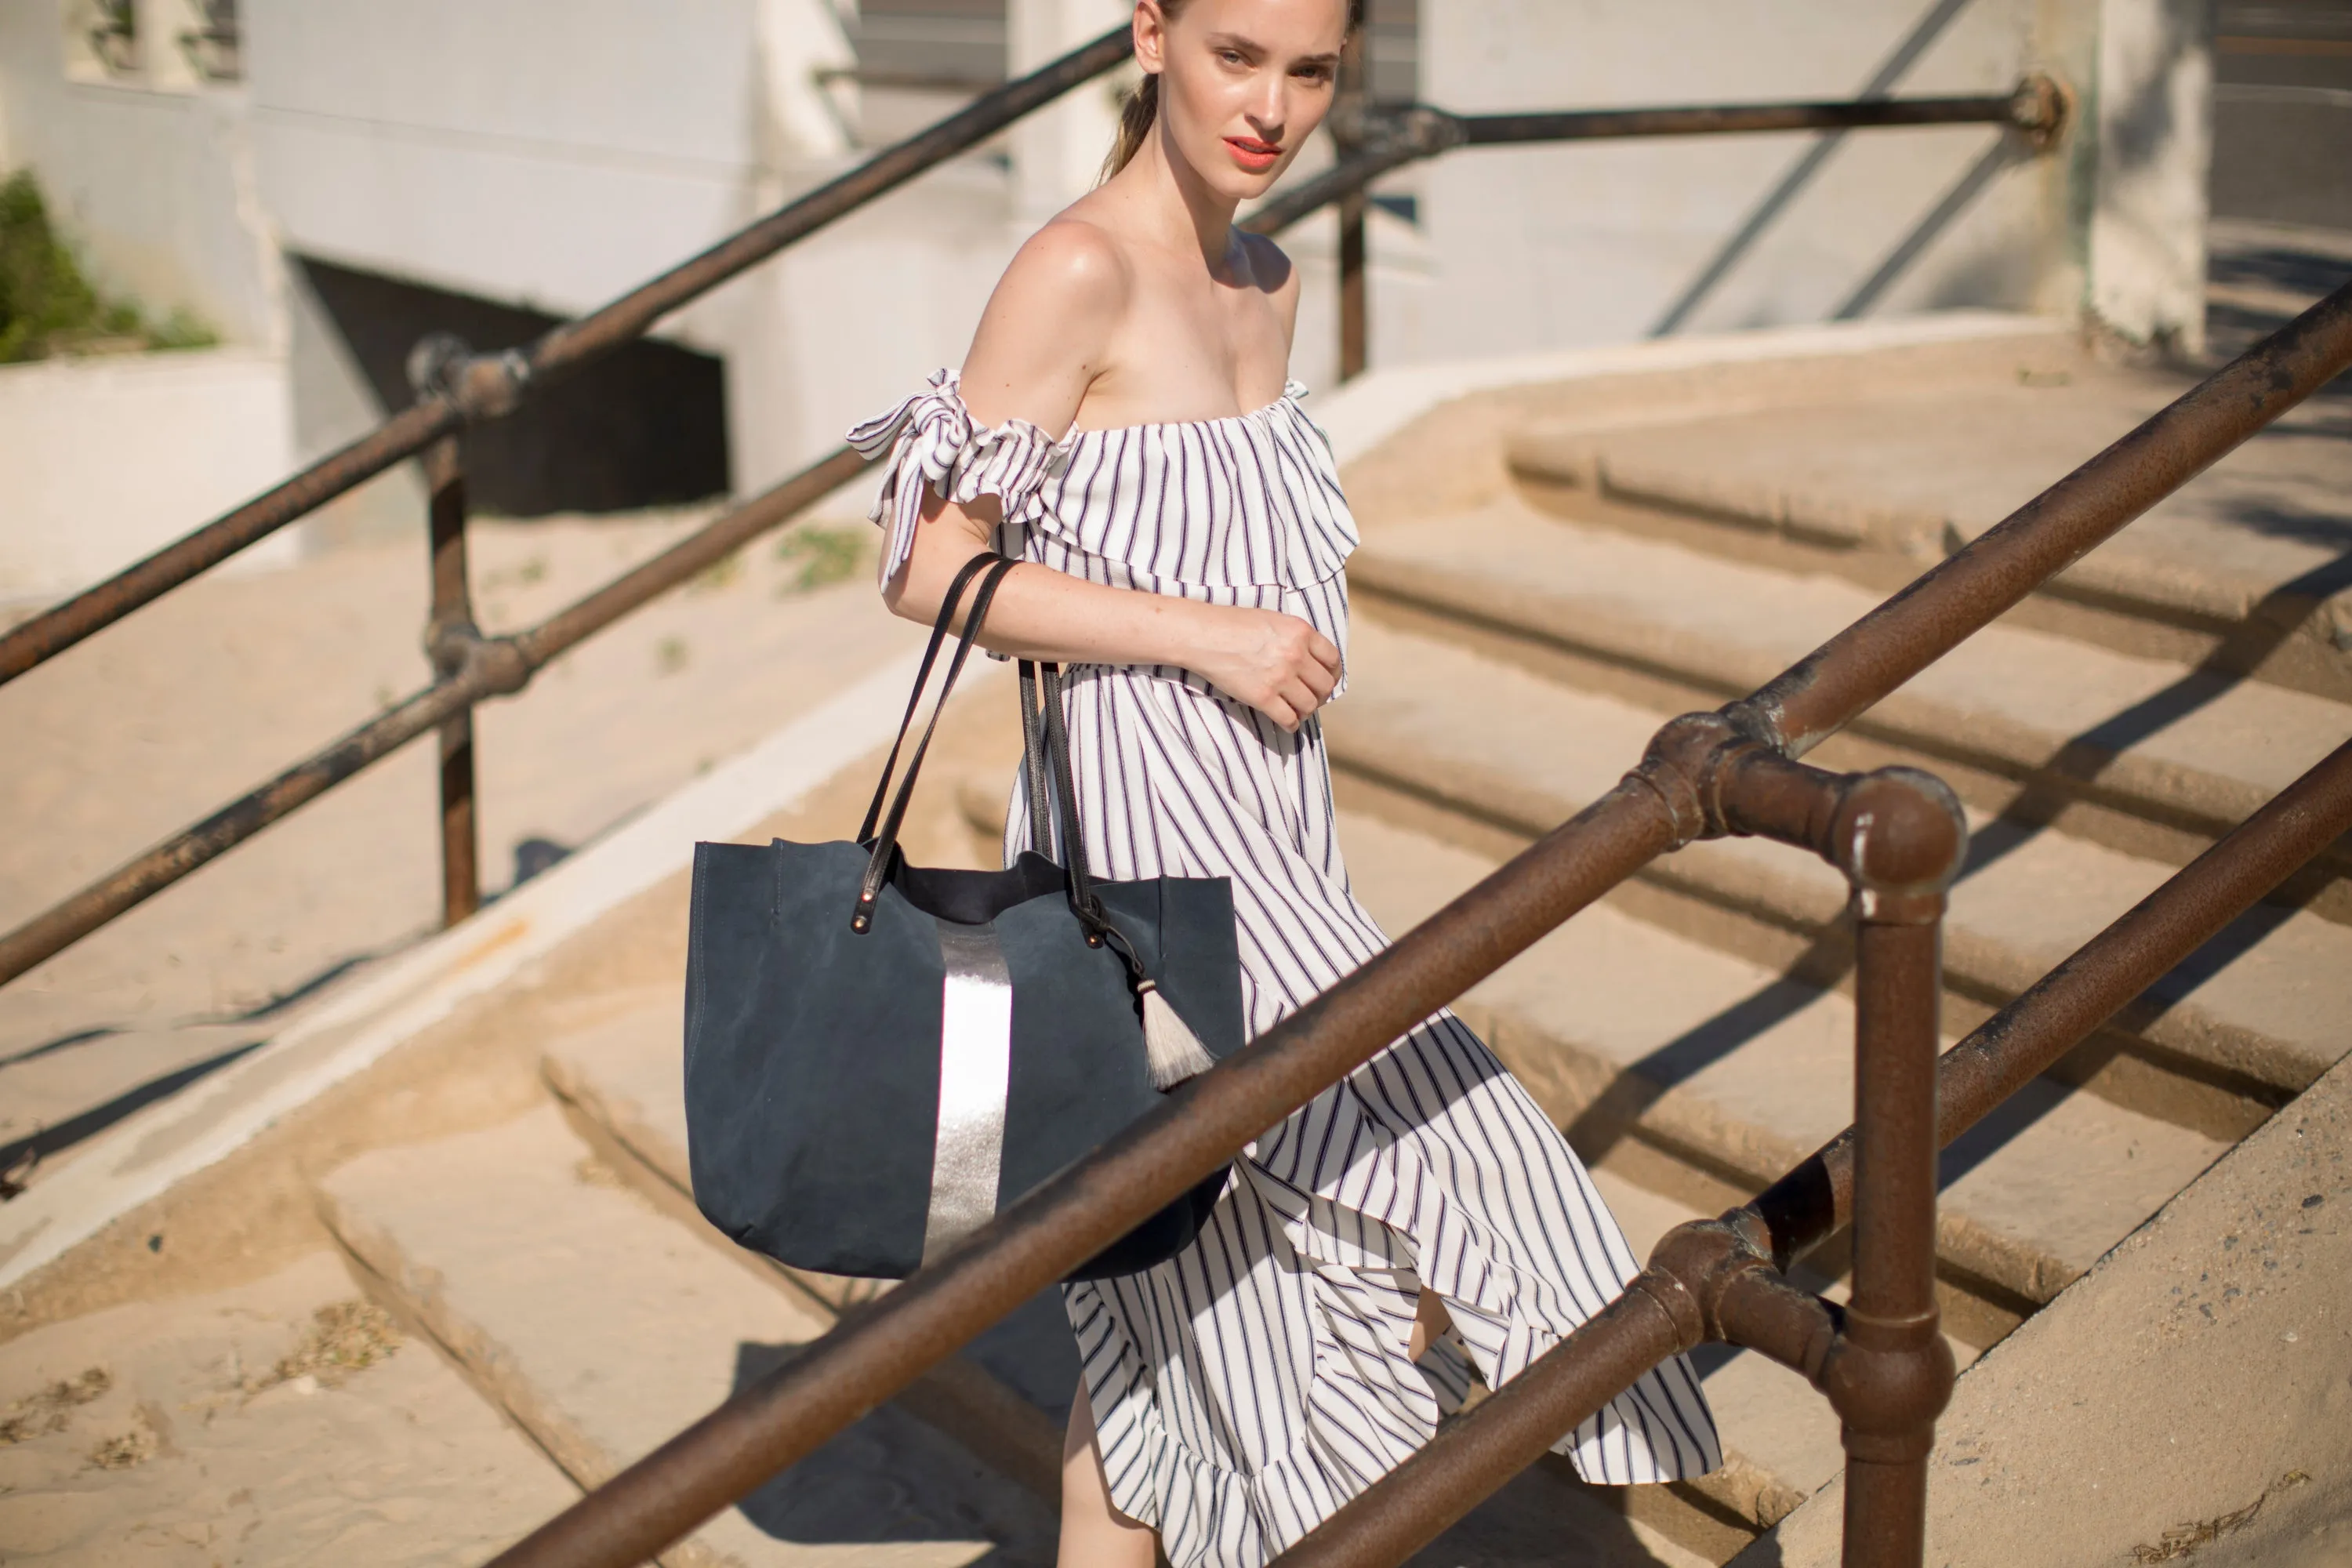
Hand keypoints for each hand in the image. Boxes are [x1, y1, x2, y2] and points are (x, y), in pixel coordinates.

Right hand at [1195, 606, 1341, 730]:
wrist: (1204, 635)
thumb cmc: (1234, 624)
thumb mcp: (1274, 620)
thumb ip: (1296, 637)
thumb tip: (1311, 660)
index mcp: (1301, 632)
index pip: (1333, 660)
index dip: (1332, 674)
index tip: (1325, 680)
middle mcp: (1295, 655)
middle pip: (1324, 686)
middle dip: (1320, 695)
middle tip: (1311, 698)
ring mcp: (1280, 677)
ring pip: (1309, 705)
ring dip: (1306, 711)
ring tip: (1297, 710)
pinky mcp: (1263, 697)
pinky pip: (1289, 719)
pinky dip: (1291, 725)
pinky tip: (1287, 722)